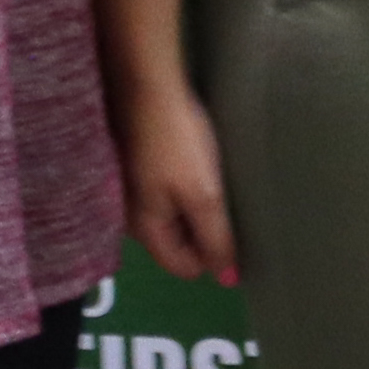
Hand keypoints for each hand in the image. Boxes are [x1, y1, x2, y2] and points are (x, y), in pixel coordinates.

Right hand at [114, 74, 239, 287]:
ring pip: (169, 218)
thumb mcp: (203, 194)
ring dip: (194, 213)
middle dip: (203, 236)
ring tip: (218, 189)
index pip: (180, 265)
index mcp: (144, 228)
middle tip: (230, 211)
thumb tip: (226, 279)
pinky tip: (198, 170)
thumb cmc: (176, 143)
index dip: (213, 259)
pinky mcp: (135, 166)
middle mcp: (130, 216)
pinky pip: (163, 195)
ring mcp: (129, 190)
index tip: (239, 238)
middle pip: (174, 243)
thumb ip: (215, 237)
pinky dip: (184, 191)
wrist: (146, 89)